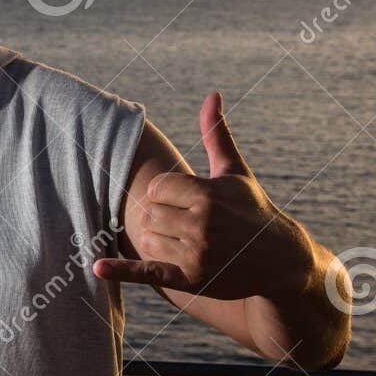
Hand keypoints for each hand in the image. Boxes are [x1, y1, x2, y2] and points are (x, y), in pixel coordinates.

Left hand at [92, 92, 314, 300]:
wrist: (279, 259)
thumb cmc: (252, 209)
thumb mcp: (234, 172)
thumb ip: (216, 134)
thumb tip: (212, 94)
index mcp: (208, 195)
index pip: (157, 188)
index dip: (167, 193)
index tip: (186, 200)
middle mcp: (202, 225)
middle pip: (149, 213)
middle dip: (162, 216)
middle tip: (187, 223)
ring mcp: (197, 255)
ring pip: (147, 239)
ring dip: (157, 238)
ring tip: (184, 239)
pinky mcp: (191, 280)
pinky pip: (148, 272)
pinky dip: (121, 271)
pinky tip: (97, 267)